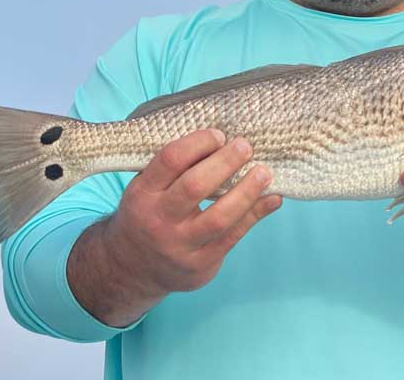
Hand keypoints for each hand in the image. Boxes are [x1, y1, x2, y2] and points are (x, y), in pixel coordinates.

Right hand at [105, 129, 281, 294]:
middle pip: (195, 186)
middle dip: (225, 163)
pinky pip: (233, 237)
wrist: (131, 268)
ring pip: (219, 217)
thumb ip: (175, 168)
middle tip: (246, 146)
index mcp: (142, 193)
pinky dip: (255, 215)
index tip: (219, 135)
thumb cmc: (147, 214)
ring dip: (247, 192)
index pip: (170, 160)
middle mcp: (158, 220)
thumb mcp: (146, 189)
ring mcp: (179, 246)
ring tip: (265, 173)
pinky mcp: (199, 265)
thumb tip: (224, 140)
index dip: (198, 143)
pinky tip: (272, 198)